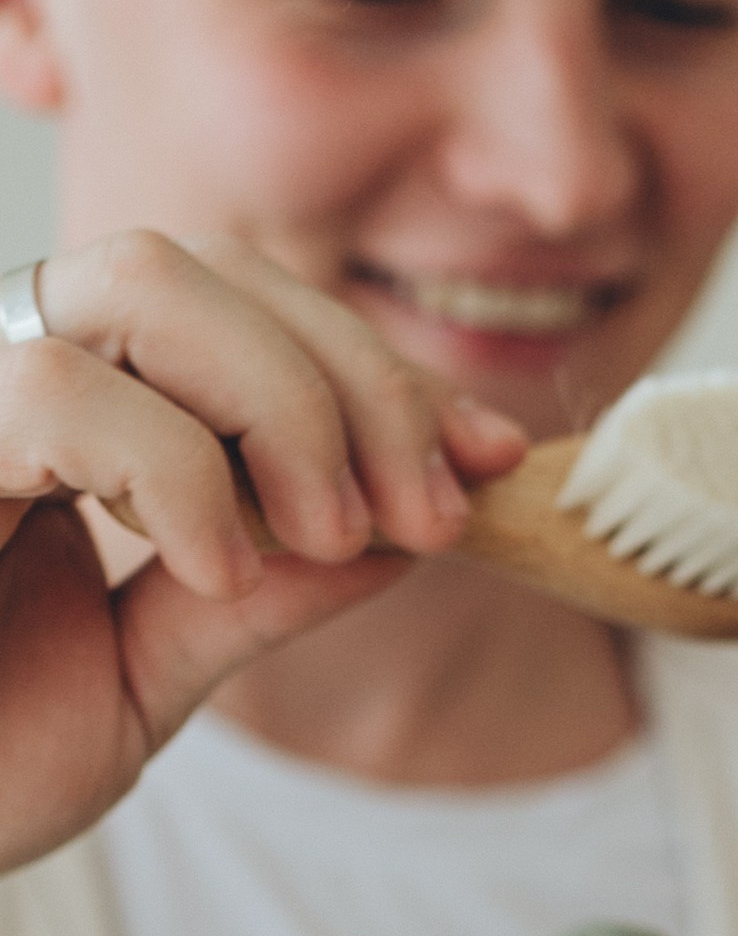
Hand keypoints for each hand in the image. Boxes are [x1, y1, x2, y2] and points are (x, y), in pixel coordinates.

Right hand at [0, 233, 525, 871]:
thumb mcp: (154, 672)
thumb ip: (272, 591)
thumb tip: (416, 523)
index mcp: (61, 404)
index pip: (239, 304)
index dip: (377, 366)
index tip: (489, 461)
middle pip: (204, 264)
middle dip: (353, 377)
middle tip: (431, 514)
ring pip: (136, 281)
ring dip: (281, 405)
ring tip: (327, 538)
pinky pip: (51, 388)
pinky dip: (172, 469)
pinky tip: (216, 570)